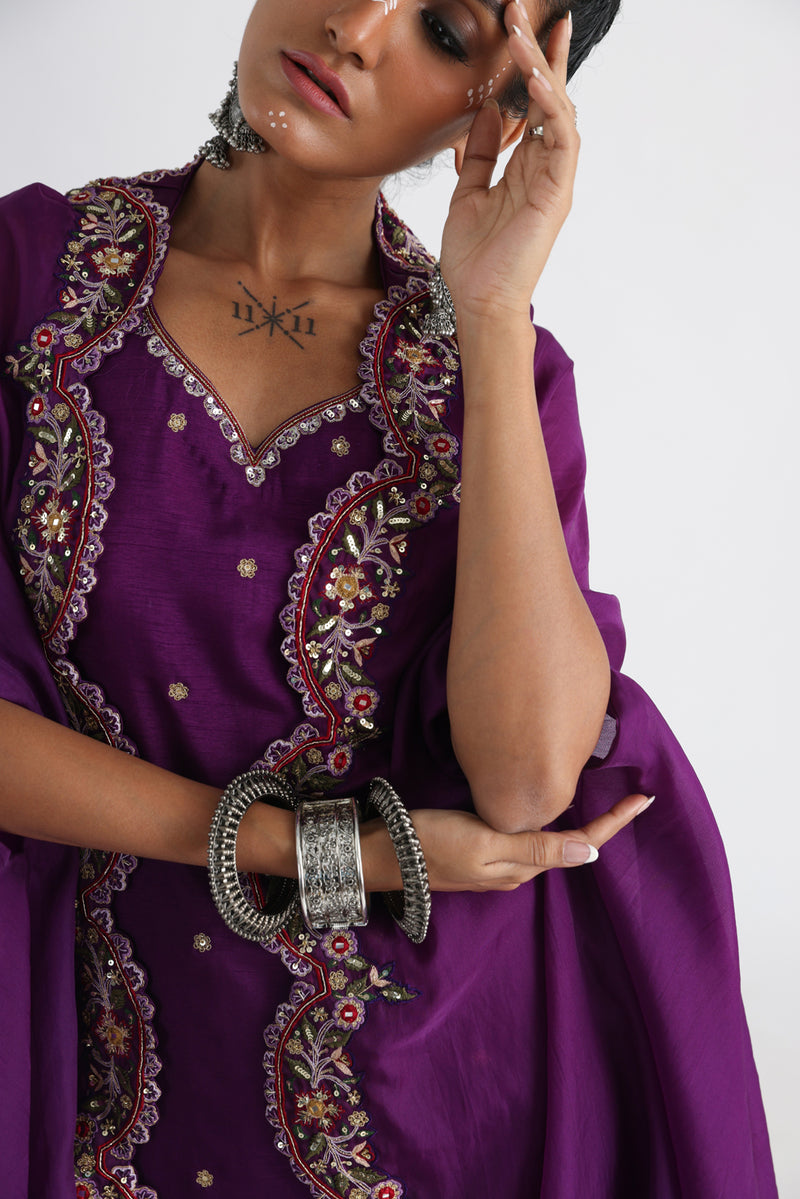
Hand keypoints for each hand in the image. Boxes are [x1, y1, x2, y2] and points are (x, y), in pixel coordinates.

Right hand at [360, 793, 652, 892]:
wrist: (381, 854)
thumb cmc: (429, 843)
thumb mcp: (484, 841)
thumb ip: (536, 845)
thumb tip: (592, 851)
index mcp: (522, 867)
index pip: (581, 842)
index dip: (614, 822)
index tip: (645, 799)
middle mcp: (516, 867)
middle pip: (571, 842)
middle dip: (604, 821)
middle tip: (633, 795)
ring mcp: (497, 860)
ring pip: (549, 839)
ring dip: (577, 820)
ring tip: (603, 796)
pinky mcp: (480, 848)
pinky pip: (527, 836)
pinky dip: (548, 820)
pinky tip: (547, 805)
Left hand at [440, 2, 577, 322]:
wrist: (478, 302)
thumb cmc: (474, 258)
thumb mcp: (467, 192)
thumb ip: (480, 153)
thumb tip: (485, 111)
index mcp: (525, 166)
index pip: (531, 105)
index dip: (528, 65)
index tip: (519, 27)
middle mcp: (545, 167)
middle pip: (549, 98)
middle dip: (540, 53)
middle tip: (523, 13)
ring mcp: (555, 179)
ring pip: (558, 111)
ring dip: (542, 71)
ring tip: (523, 36)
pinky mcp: (558, 192)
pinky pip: (561, 139)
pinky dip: (550, 107)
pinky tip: (533, 82)